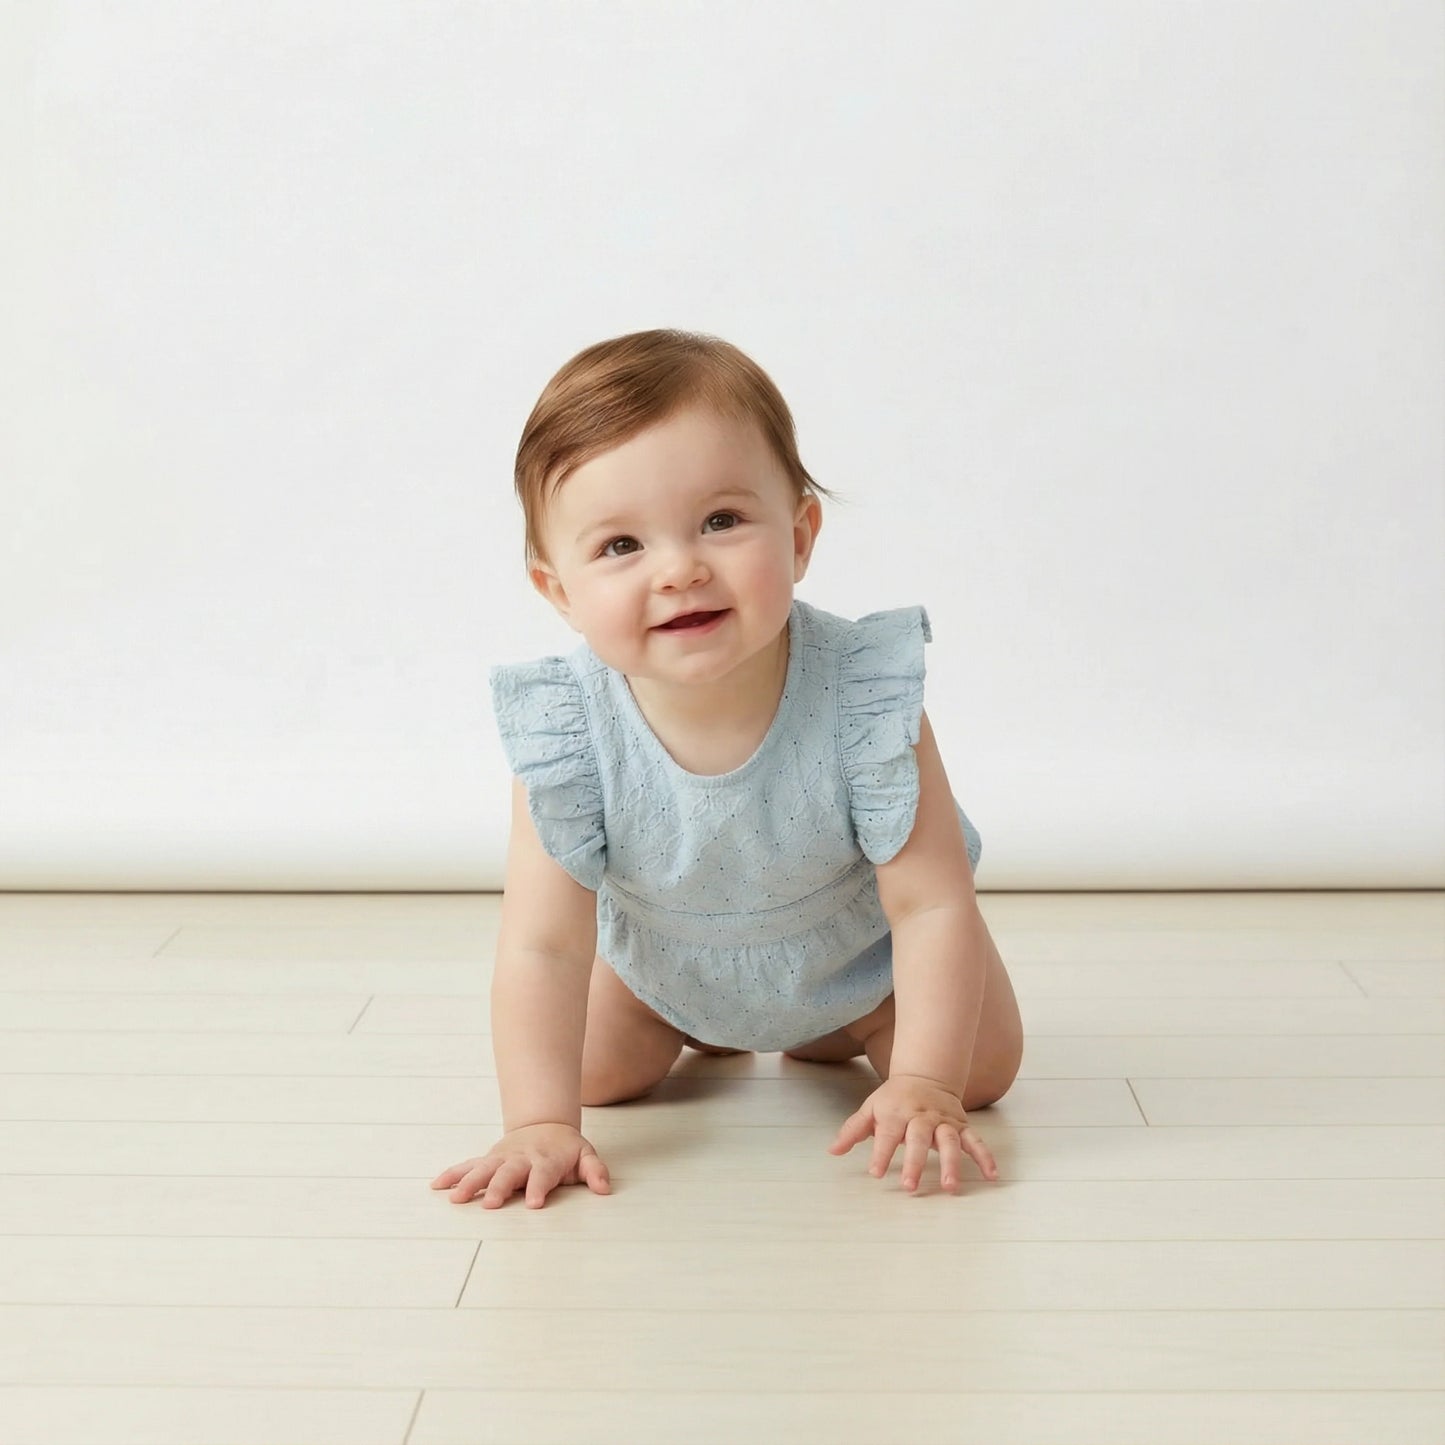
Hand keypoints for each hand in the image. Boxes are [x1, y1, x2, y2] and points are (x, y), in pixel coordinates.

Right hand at [430, 1123, 610, 1208]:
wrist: (544, 1125)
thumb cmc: (565, 1149)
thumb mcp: (586, 1155)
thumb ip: (595, 1171)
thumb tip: (604, 1188)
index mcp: (545, 1160)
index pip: (542, 1175)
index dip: (539, 1187)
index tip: (534, 1204)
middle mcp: (520, 1159)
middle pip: (509, 1173)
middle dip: (500, 1188)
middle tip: (492, 1205)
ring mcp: (501, 1158)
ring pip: (483, 1169)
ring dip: (470, 1183)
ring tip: (456, 1198)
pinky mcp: (488, 1160)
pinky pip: (467, 1166)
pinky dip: (452, 1174)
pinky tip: (437, 1186)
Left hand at [829, 1073, 997, 1192]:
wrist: (925, 1075)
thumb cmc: (894, 1098)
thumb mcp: (870, 1108)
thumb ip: (853, 1130)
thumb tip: (832, 1151)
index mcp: (897, 1113)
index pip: (887, 1134)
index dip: (880, 1152)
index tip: (875, 1172)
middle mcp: (921, 1117)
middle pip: (918, 1138)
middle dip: (914, 1162)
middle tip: (909, 1186)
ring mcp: (944, 1122)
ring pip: (949, 1141)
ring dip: (951, 1164)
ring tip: (950, 1187)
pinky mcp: (962, 1126)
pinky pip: (975, 1141)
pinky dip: (985, 1157)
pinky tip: (992, 1176)